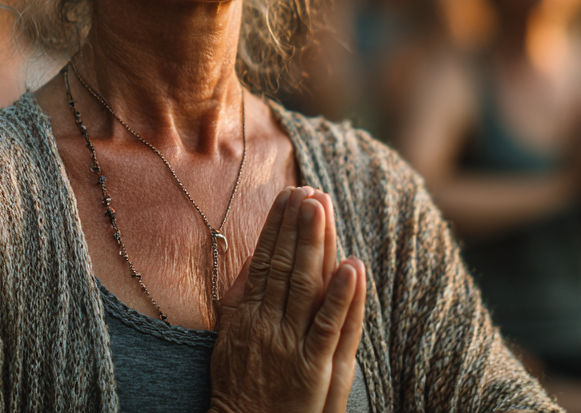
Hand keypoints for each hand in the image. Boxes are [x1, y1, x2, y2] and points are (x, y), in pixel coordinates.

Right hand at [210, 187, 367, 412]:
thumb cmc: (238, 389)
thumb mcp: (227, 338)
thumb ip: (240, 299)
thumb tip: (250, 260)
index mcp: (246, 314)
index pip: (263, 260)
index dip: (277, 226)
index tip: (288, 194)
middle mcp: (267, 324)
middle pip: (285, 265)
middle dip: (298, 226)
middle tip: (309, 191)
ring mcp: (291, 344)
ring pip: (307, 286)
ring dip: (316, 244)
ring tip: (323, 208)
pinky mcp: (314, 368)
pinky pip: (329, 326)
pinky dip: (343, 295)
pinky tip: (353, 266)